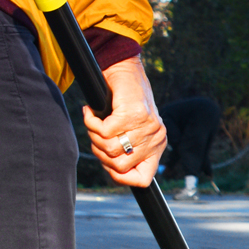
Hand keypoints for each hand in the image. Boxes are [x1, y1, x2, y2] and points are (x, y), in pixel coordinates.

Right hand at [84, 59, 165, 187]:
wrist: (124, 68)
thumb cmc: (124, 101)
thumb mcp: (131, 130)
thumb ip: (127, 151)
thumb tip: (114, 172)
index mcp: (157, 145)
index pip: (143, 179)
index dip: (122, 178)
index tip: (108, 166)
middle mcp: (155, 137)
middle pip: (119, 166)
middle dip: (101, 154)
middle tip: (96, 137)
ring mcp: (146, 126)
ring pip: (109, 149)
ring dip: (94, 137)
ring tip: (94, 123)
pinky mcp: (132, 114)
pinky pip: (104, 131)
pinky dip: (91, 122)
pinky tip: (90, 113)